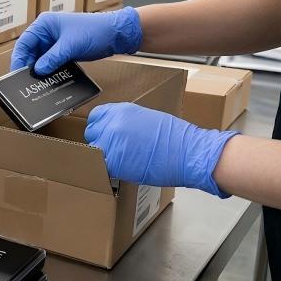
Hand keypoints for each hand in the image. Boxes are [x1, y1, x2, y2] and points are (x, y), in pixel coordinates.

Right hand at [10, 7, 143, 74]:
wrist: (116, 34)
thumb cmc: (95, 31)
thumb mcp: (71, 45)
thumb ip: (52, 58)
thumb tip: (38, 71)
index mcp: (45, 24)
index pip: (24, 43)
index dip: (19, 59)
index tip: (17, 74)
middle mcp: (47, 32)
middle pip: (30, 52)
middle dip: (29, 67)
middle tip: (26, 82)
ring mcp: (54, 42)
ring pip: (40, 59)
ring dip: (39, 70)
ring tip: (37, 84)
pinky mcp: (63, 51)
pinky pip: (50, 63)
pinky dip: (49, 71)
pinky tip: (49, 81)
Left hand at [84, 103, 238, 197]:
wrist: (189, 152)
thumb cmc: (176, 138)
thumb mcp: (147, 118)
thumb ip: (127, 122)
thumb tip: (118, 130)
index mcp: (121, 110)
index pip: (95, 117)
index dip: (100, 127)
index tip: (105, 134)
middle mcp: (112, 123)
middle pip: (92, 134)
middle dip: (100, 142)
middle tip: (115, 150)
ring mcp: (111, 142)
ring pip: (95, 152)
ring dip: (104, 157)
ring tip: (123, 160)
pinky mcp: (114, 161)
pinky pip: (103, 167)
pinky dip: (111, 171)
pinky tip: (124, 170)